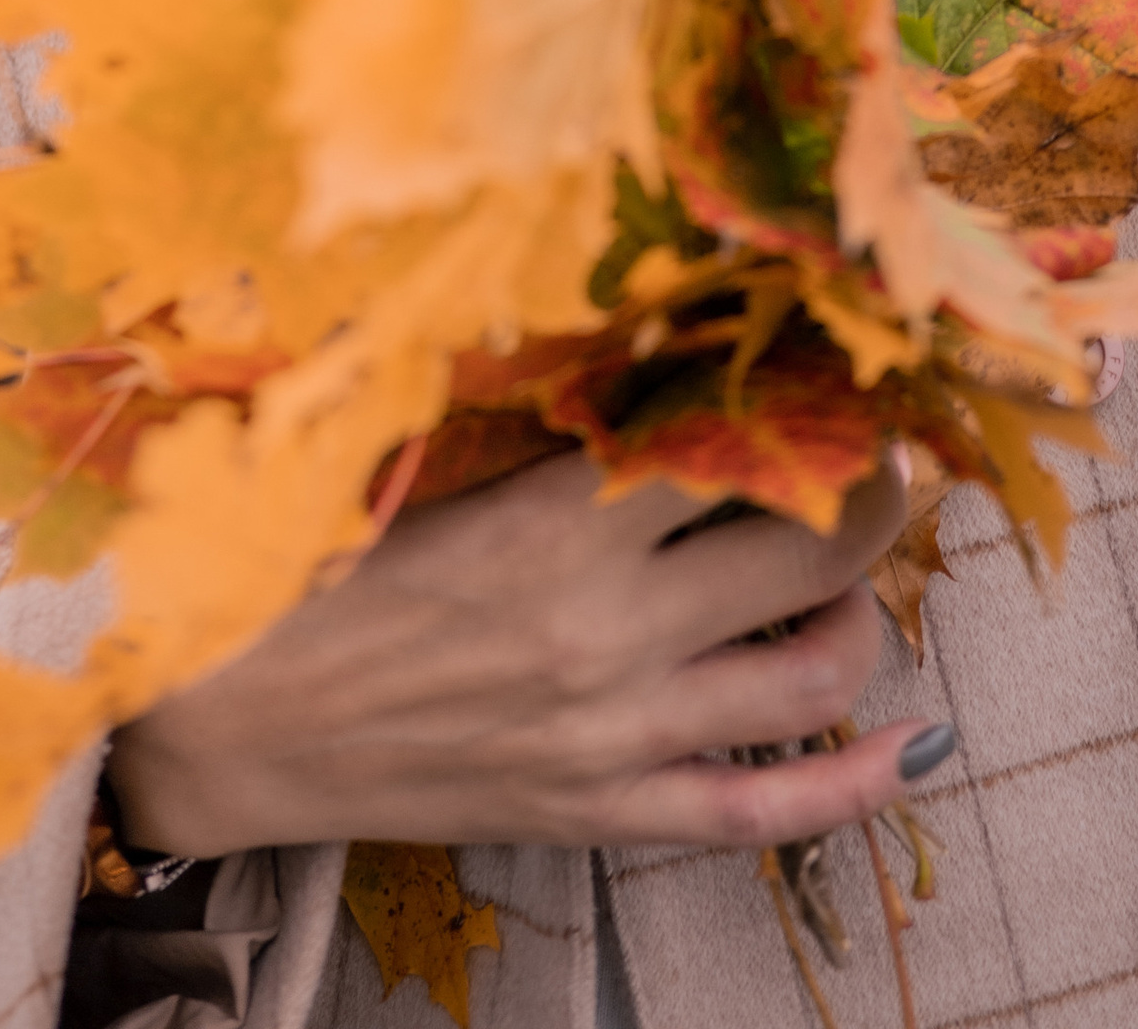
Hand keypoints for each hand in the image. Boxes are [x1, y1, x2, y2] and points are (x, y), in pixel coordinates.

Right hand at [105, 444, 942, 858]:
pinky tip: (908, 746)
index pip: (742, 444)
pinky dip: (852, 783)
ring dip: (864, 615)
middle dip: (871, 494)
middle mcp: (611, 630)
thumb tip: (640, 323)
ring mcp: (619, 734)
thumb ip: (539, 406)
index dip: (810, 399)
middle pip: (814, 550)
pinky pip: (766, 812)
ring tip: (854, 573)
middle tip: (876, 456)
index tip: (840, 367)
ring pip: (816, 673)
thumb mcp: (426, 459)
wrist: (229, 719)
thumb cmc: (314, 567)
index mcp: (559, 522)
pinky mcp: (606, 813)